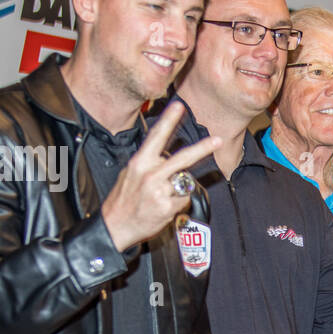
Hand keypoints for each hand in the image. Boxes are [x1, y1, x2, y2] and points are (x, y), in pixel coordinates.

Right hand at [101, 101, 220, 251]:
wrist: (114, 226)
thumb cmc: (123, 200)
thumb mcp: (130, 173)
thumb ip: (149, 163)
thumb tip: (166, 155)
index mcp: (140, 162)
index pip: (156, 137)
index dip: (168, 120)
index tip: (179, 106)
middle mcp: (150, 174)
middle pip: (182, 158)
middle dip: (202, 148)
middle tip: (218, 140)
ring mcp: (160, 191)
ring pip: (185, 181)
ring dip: (179, 188)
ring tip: (161, 197)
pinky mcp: (168, 206)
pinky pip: (183, 199)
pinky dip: (178, 203)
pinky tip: (162, 208)